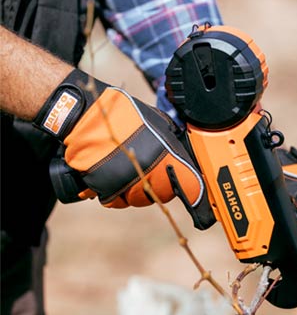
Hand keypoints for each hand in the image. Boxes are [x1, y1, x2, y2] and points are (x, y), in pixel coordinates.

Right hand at [33, 69, 214, 228]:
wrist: (83, 114)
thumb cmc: (120, 114)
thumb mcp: (155, 120)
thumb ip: (170, 137)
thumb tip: (184, 150)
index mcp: (164, 155)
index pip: (189, 185)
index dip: (193, 192)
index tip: (196, 195)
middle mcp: (147, 172)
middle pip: (162, 196)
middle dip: (160, 188)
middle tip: (152, 173)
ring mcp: (125, 183)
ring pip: (137, 201)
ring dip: (135, 191)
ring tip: (128, 171)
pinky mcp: (103, 189)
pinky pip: (114, 200)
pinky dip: (113, 193)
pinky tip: (111, 176)